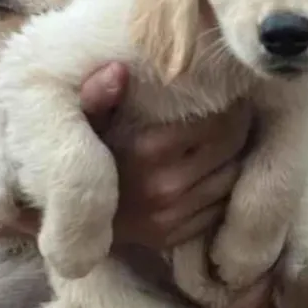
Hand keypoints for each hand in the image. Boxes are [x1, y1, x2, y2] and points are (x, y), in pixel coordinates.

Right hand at [79, 63, 253, 249]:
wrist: (66, 215)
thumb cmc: (79, 156)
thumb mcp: (83, 120)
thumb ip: (97, 95)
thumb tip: (117, 71)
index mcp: (148, 150)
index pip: (217, 122)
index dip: (231, 105)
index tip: (231, 94)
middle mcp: (165, 186)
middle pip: (231, 147)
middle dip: (240, 126)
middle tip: (238, 111)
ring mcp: (172, 216)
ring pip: (231, 177)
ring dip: (236, 156)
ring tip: (230, 138)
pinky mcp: (174, 235)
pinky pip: (219, 207)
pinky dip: (224, 187)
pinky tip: (213, 170)